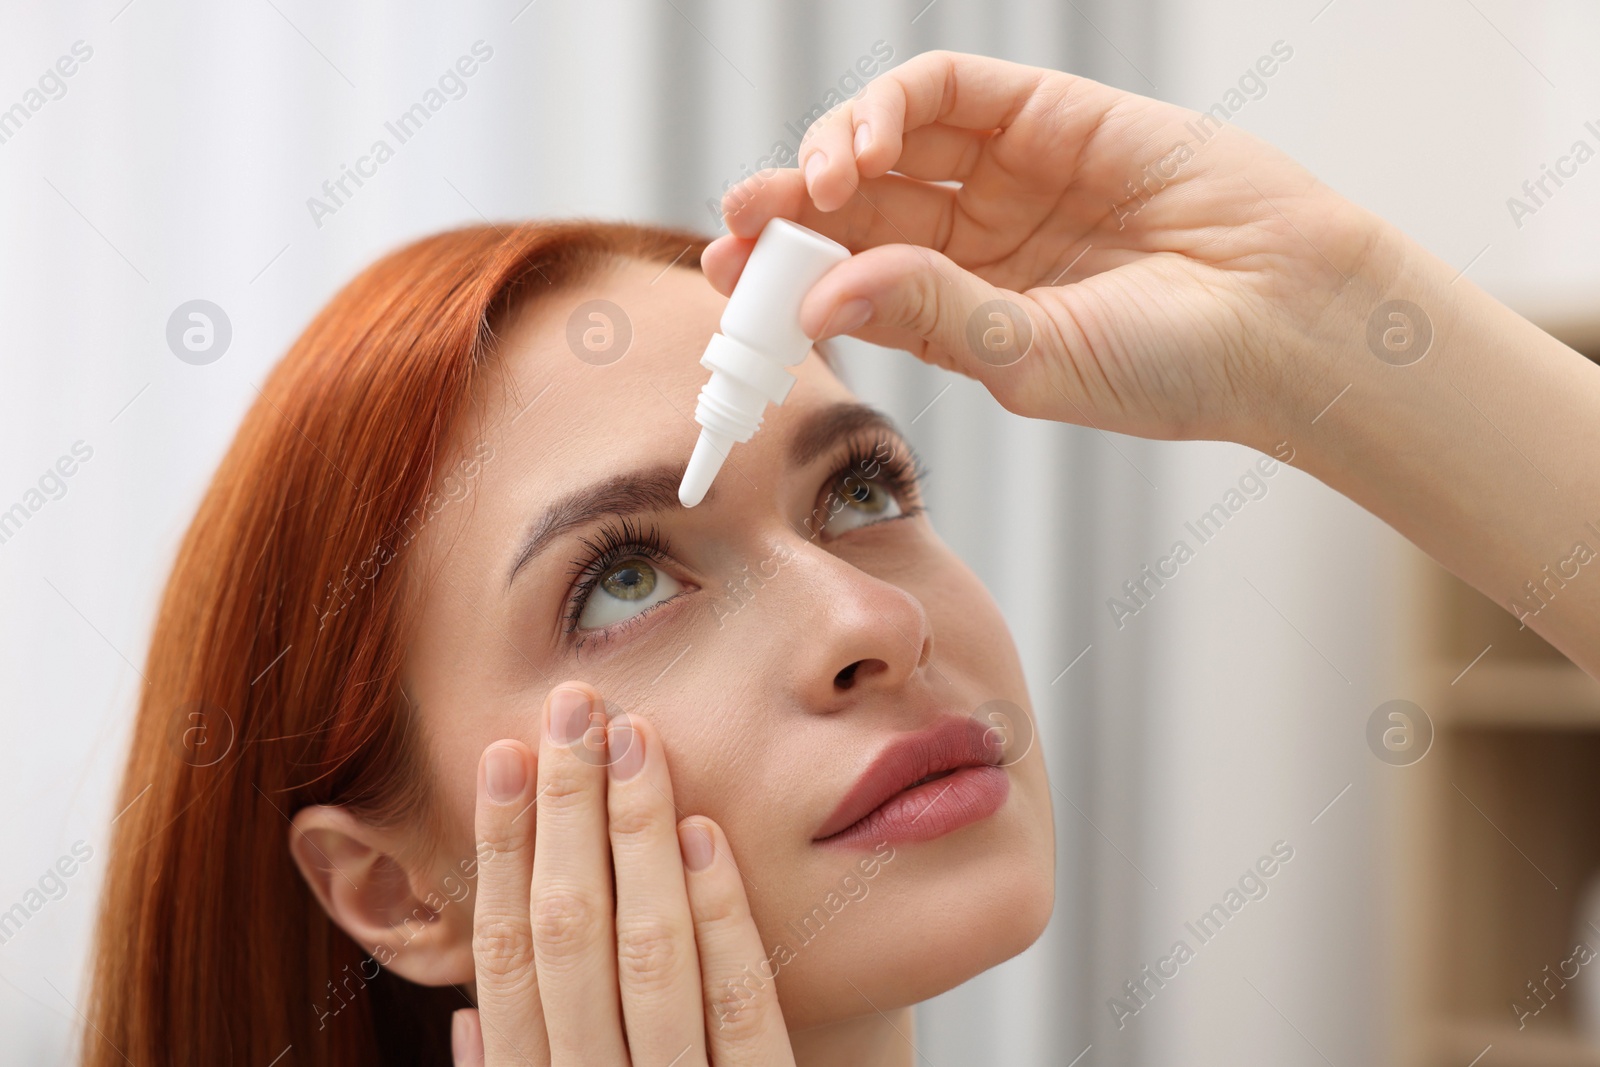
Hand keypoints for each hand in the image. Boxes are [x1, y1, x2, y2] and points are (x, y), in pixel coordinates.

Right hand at [452, 682, 795, 1065]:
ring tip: (636, 738)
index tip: (505, 751)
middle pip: (569, 933)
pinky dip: (720, 918)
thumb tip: (464, 1017)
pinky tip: (705, 833)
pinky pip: (740, 1010)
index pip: (505, 956)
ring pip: (649, 956)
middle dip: (566, 809)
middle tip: (575, 704)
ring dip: (637, 835)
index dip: (501, 850)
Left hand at [702, 48, 1395, 450]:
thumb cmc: (1174, 367)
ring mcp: (1008, 178)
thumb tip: (820, 300)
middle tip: (737, 226)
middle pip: (854, 214)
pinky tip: (867, 146)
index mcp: (961, 318)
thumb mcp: (1032, 360)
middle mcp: (974, 246)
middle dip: (787, 215)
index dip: (784, 279)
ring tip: (806, 188)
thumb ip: (932, 319)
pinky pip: (949, 95)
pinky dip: (893, 108)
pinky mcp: (1046, 116)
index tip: (727, 283)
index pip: (847, 285)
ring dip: (831, 155)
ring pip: (889, 148)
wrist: (1291, 316)